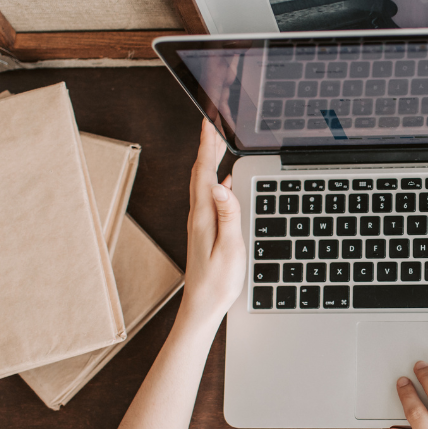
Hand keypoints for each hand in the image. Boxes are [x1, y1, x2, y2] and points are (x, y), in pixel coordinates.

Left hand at [177, 119, 246, 327]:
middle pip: (200, 172)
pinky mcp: (205, 230)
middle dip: (207, 145)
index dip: (207, 145)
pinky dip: (215, 179)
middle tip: (214, 123)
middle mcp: (198, 215)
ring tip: (219, 143)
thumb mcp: (229, 248)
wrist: (201, 307)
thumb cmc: (217, 282)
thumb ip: (228, 215)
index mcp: (204, 216)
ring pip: (203, 182)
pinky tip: (224, 180)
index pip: (204, 172)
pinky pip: (208, 196)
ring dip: (210, 160)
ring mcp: (200, 222)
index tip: (209, 122)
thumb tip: (222, 184)